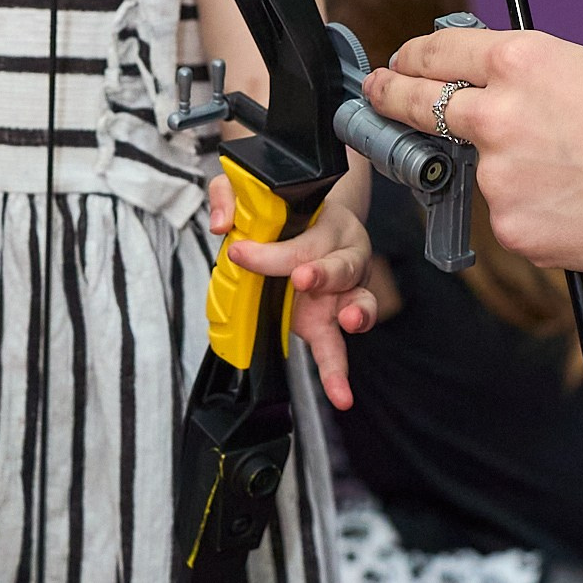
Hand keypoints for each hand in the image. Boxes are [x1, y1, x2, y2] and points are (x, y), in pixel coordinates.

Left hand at [206, 172, 377, 412]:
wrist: (319, 219)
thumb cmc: (290, 208)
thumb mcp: (256, 188)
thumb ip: (233, 195)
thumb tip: (223, 224)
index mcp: (328, 224)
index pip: (300, 240)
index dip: (269, 251)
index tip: (239, 252)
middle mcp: (344, 257)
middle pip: (336, 266)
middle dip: (321, 273)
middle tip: (301, 278)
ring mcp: (343, 292)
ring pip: (360, 302)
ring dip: (357, 312)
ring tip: (348, 321)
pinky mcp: (331, 322)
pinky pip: (339, 346)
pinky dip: (338, 371)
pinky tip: (341, 393)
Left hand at [362, 26, 582, 281]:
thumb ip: (522, 78)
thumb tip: (479, 88)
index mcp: (520, 60)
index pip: (434, 53)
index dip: (408, 59)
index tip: (398, 65)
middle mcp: (497, 113)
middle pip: (415, 105)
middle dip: (389, 98)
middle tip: (376, 96)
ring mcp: (499, 177)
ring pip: (471, 170)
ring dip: (495, 171)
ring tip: (564, 174)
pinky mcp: (511, 228)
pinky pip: (504, 215)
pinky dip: (528, 212)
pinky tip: (575, 207)